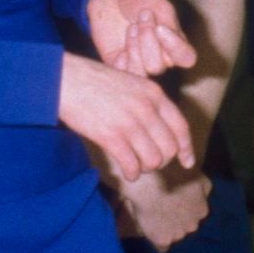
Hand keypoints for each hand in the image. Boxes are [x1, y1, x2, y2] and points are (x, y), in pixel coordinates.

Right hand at [58, 52, 196, 180]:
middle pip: (169, 148)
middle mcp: (146, 108)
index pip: (180, 127)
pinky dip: (132, 173)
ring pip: (153, 160)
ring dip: (145, 167)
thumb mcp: (130, 81)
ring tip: (135, 164)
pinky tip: (127, 172)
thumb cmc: (94, 81)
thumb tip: (158, 130)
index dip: (186, 148)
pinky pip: (132, 165)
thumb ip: (147, 101)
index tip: (187, 162)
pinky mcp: (111, 136)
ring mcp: (130, 122)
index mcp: (154, 93)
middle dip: (162, 161)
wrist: (66, 79)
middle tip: (148, 162)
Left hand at [85, 0, 197, 77]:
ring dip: (134, 48)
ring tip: (130, 28)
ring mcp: (139, 64)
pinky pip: (123, 73)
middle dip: (147, 41)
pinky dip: (121, 59)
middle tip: (139, 19)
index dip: (175, 48)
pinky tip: (118, 43)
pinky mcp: (120, 67)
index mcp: (174, 44)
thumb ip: (168, 24)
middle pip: (158, 67)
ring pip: (141, 73)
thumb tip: (165, 40)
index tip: (160, 27)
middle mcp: (160, 58)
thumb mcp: (158, 5)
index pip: (186, 58)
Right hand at [113, 167, 211, 250]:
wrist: (150, 181)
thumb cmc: (171, 173)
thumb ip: (205, 188)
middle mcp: (193, 225)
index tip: (174, 202)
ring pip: (175, 236)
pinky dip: (157, 241)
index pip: (196, 215)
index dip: (184, 209)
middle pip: (186, 227)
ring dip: (168, 230)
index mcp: (202, 210)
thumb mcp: (199, 176)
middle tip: (163, 208)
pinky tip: (151, 232)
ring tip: (155, 216)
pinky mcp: (163, 240)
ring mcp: (179, 234)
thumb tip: (206, 195)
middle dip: (178, 220)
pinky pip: (162, 247)